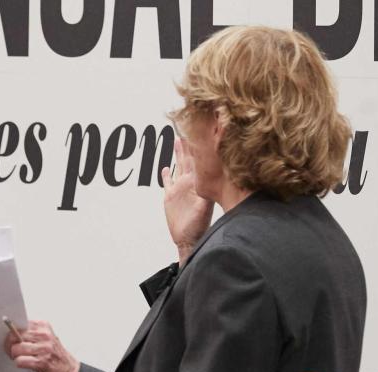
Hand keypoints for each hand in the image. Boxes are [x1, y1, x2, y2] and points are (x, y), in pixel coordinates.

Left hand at [4, 320, 79, 371]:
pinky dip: (19, 364)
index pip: (20, 324)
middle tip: (14, 351)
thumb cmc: (54, 355)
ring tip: (21, 358)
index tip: (12, 339)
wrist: (69, 371)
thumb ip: (30, 333)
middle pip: (15, 335)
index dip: (12, 332)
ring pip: (16, 349)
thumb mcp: (45, 338)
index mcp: (44, 326)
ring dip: (15, 356)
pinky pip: (20, 361)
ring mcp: (44, 349)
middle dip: (10, 345)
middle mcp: (45, 336)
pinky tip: (25, 364)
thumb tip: (9, 331)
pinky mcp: (42, 362)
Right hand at [161, 138, 213, 262]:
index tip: (201, 130)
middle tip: (188, 126)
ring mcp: (180, 189)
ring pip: (179, 166)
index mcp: (197, 183)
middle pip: (188, 158)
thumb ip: (206, 193)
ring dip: (178, 153)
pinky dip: (167, 175)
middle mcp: (189, 183)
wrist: (188, 239)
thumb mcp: (203, 207)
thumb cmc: (198, 226)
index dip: (199, 146)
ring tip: (177, 140)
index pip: (199, 159)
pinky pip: (168, 182)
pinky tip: (166, 167)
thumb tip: (212, 180)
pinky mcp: (171, 197)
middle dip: (188, 143)